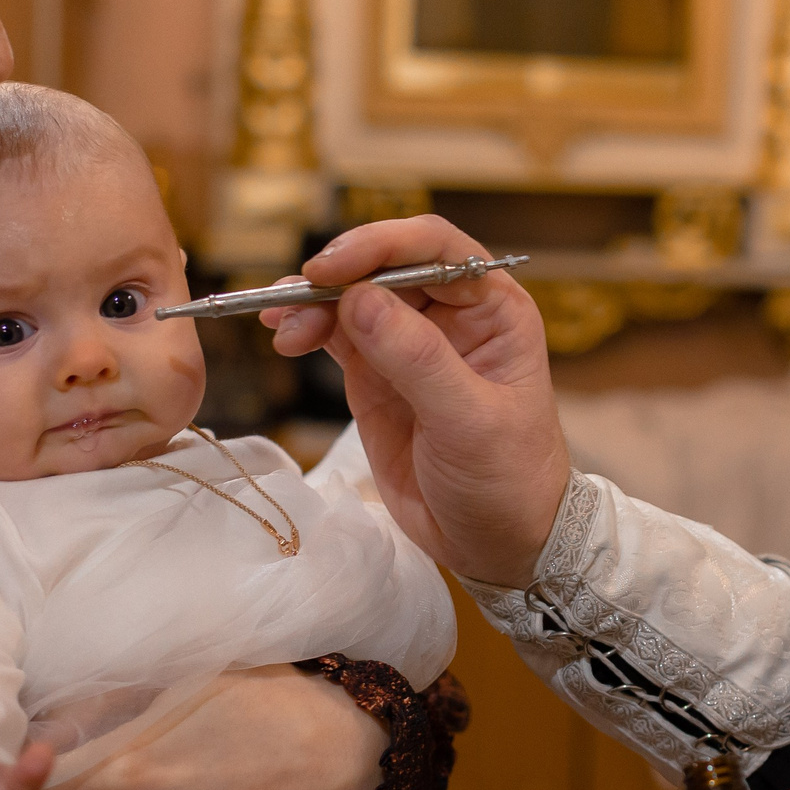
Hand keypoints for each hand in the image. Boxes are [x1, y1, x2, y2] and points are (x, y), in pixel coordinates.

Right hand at [262, 215, 569, 585]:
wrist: (500, 544)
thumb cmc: (508, 480)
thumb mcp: (469, 422)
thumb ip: (417, 359)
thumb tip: (358, 299)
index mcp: (493, 309)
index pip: (436, 248)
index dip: (381, 244)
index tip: (333, 267)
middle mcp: (451, 315)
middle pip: (384, 266)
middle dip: (337, 274)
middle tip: (293, 297)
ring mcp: (409, 344)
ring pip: (353, 298)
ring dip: (312, 302)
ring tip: (281, 327)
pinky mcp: (376, 376)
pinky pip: (336, 335)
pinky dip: (307, 328)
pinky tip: (284, 334)